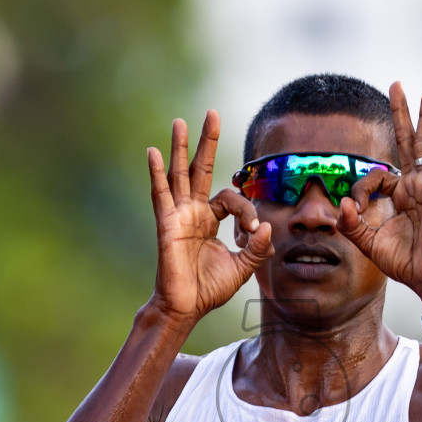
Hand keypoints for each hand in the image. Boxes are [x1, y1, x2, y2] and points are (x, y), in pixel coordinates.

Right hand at [146, 110, 273, 324]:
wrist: (187, 307)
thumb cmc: (209, 289)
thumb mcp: (243, 267)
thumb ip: (257, 247)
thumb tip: (267, 226)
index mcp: (209, 220)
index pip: (230, 198)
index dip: (245, 209)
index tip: (254, 228)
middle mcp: (192, 212)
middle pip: (199, 169)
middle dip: (207, 142)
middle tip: (212, 113)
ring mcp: (178, 216)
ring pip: (179, 175)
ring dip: (180, 148)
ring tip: (180, 122)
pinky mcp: (167, 224)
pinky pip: (161, 195)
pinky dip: (156, 174)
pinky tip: (153, 153)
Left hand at [338, 83, 421, 302]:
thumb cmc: (402, 261)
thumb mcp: (367, 242)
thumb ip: (351, 223)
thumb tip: (342, 205)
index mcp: (398, 196)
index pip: (375, 176)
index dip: (360, 188)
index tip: (355, 209)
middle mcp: (414, 186)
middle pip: (406, 142)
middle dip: (400, 114)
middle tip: (396, 85)